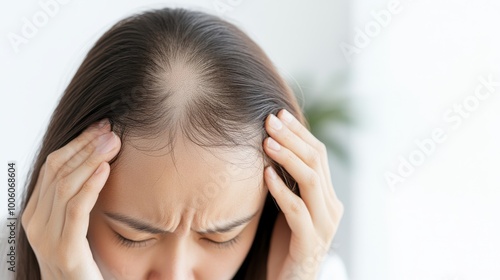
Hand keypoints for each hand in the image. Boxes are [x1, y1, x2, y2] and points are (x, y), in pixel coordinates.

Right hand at [21, 119, 120, 279]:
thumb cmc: (83, 260)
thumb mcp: (76, 224)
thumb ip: (78, 197)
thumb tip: (100, 160)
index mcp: (36, 212)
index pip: (53, 167)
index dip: (77, 143)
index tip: (100, 127)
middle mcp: (35, 222)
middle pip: (58, 171)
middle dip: (86, 146)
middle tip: (110, 130)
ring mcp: (46, 237)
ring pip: (66, 186)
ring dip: (91, 160)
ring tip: (113, 144)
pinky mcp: (65, 250)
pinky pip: (76, 210)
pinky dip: (91, 186)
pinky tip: (106, 170)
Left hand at [264, 109, 343, 279]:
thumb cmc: (283, 243)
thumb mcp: (287, 207)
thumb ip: (288, 182)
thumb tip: (271, 146)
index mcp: (327, 196)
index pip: (318, 155)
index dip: (299, 133)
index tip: (279, 114)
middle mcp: (331, 208)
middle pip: (316, 162)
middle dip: (292, 137)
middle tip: (270, 119)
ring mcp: (323, 226)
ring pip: (310, 181)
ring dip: (287, 158)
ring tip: (266, 141)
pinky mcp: (310, 243)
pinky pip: (297, 211)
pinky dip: (281, 190)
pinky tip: (265, 175)